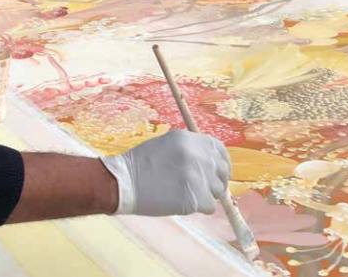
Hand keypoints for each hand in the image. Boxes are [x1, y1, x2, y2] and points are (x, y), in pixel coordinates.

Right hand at [100, 129, 230, 215]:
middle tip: (204, 187)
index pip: (218, 149)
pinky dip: (200, 208)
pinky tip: (183, 202)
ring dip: (206, 194)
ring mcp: (197, 177)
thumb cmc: (142, 163)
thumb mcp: (167, 143)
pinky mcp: (195, 198)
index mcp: (189, 139)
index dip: (221, 161)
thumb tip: (210, 160)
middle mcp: (197, 155)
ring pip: (217, 190)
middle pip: (222, 170)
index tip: (218, 171)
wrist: (125, 181)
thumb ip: (190, 148)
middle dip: (216, 180)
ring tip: (187, 194)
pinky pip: (210, 206)